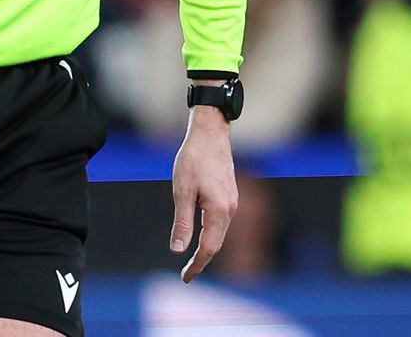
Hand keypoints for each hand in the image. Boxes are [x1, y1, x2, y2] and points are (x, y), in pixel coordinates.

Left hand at [170, 105, 238, 281]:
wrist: (210, 133)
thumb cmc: (193, 159)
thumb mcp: (181, 191)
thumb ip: (182, 222)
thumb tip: (178, 250)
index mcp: (219, 211)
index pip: (209, 248)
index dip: (197, 265)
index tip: (185, 278)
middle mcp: (231, 210)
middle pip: (217, 244)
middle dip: (202, 261)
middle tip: (186, 275)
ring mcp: (232, 202)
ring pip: (220, 233)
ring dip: (207, 248)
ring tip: (192, 261)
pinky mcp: (230, 196)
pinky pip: (221, 222)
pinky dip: (211, 234)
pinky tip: (201, 237)